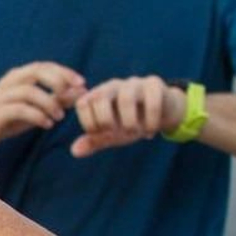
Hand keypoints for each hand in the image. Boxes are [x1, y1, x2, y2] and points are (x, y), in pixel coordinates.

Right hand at [0, 61, 84, 154]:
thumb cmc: (3, 120)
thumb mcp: (33, 109)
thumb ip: (55, 100)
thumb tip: (81, 92)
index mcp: (17, 77)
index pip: (44, 66)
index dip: (65, 72)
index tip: (82, 83)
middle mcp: (8, 82)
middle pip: (37, 71)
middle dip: (58, 81)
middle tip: (72, 95)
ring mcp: (0, 97)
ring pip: (29, 91)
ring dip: (49, 103)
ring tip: (58, 117)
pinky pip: (19, 109)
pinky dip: (36, 116)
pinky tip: (46, 124)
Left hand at [70, 75, 185, 157]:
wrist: (162, 112)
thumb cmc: (131, 122)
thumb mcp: (111, 134)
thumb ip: (94, 141)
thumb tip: (74, 152)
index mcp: (98, 95)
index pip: (82, 103)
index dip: (88, 123)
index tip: (100, 135)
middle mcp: (113, 86)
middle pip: (100, 97)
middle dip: (106, 121)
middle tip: (116, 134)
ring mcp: (134, 83)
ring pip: (125, 99)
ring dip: (129, 122)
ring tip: (134, 132)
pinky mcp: (155, 85)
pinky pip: (151, 101)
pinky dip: (150, 120)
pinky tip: (151, 131)